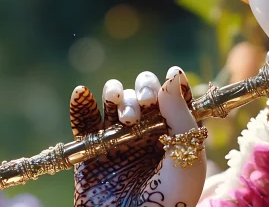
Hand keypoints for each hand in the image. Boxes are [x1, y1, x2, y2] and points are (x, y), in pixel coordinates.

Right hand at [69, 67, 206, 206]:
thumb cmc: (171, 198)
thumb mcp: (188, 157)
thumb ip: (181, 114)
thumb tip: (170, 75)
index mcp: (172, 132)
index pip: (170, 95)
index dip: (169, 83)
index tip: (170, 77)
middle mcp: (145, 131)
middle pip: (141, 92)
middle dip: (143, 89)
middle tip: (145, 103)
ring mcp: (117, 138)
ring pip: (114, 100)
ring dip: (117, 94)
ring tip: (123, 112)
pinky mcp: (90, 149)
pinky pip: (83, 120)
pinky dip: (80, 104)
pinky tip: (82, 94)